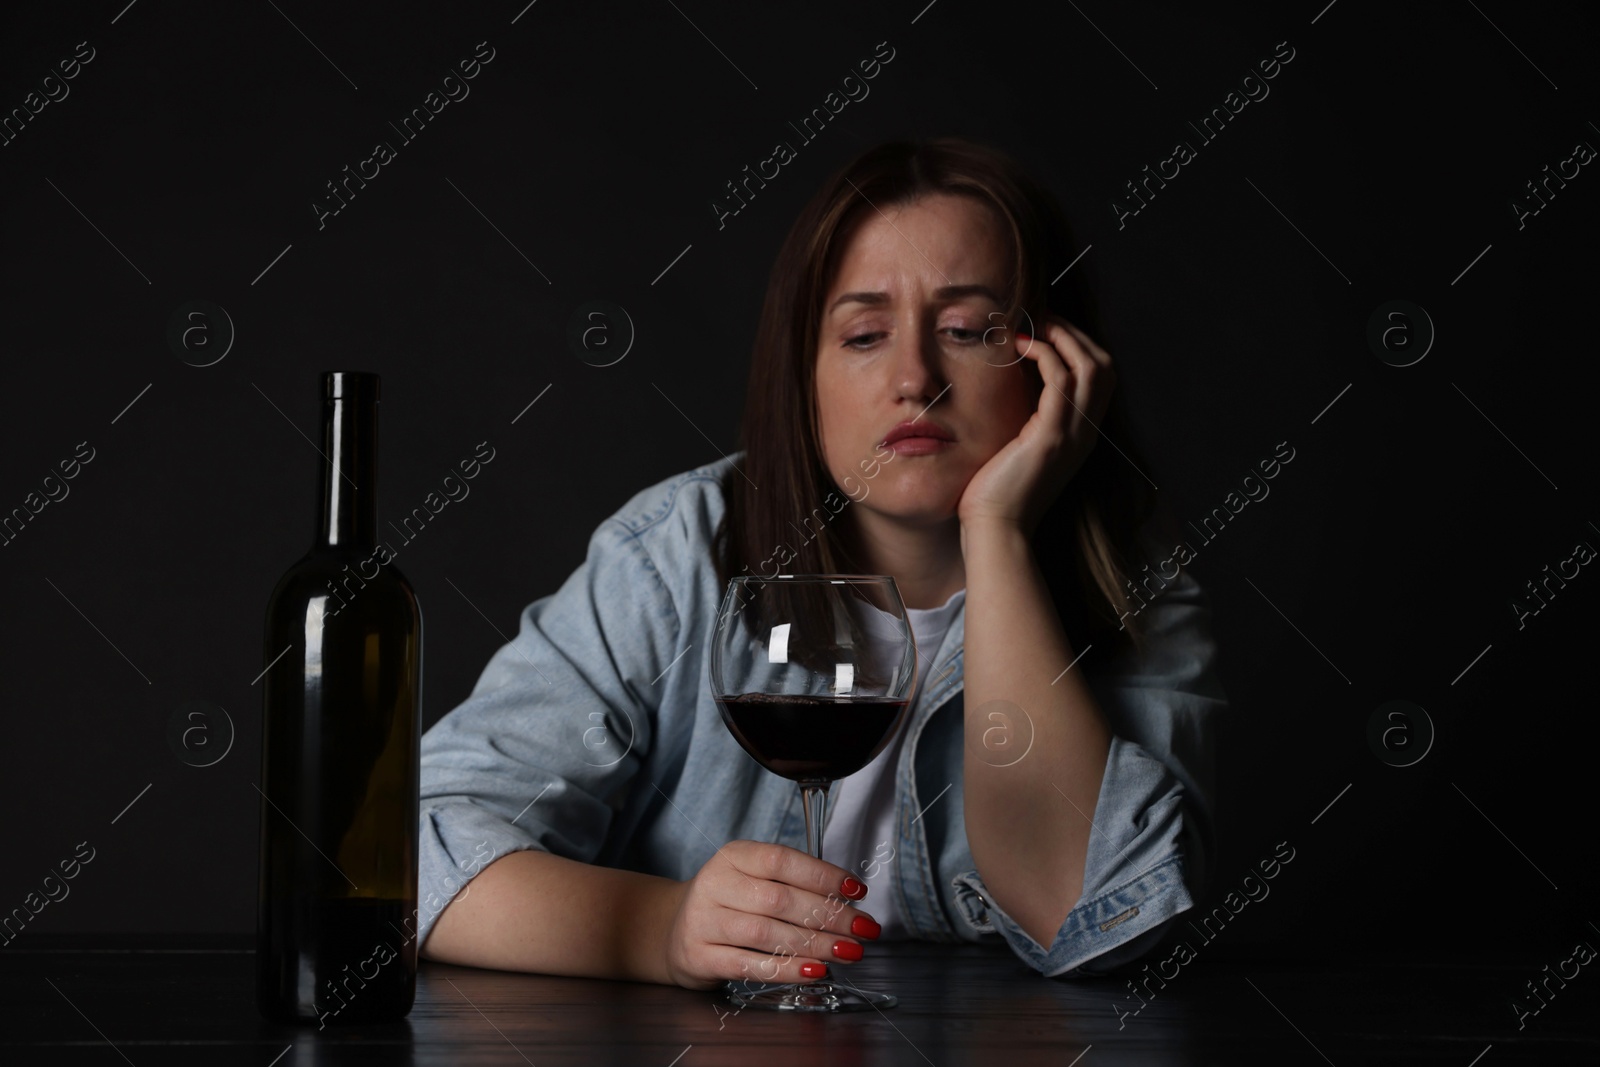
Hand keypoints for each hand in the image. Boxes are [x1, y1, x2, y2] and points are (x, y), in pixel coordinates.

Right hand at [661, 840, 879, 990]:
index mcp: (734, 856)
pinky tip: (814, 971)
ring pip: (767, 933)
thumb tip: (849, 900)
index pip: (782, 860)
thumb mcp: (752, 878)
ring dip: (815, 945)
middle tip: (864, 929)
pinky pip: (750, 965)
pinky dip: (787, 969)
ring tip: (848, 952)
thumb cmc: (728, 902)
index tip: (857, 891)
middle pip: (780, 899)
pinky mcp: (700, 956)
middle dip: (830, 916)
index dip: (823, 875)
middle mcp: (715, 883)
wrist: (673, 930)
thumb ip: (793, 883)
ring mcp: (704, 921)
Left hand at [956, 313, 1115, 536]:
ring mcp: (1072, 435)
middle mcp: (1084, 433)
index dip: (1077, 346)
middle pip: (1104, 365)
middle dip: (1075, 333)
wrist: (996, 530)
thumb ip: (1026, 419)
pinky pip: (1059, 379)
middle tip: (1041, 318)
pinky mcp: (1050, 436)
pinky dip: (1044, 353)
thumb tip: (1010, 384)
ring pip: (1090, 366)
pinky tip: (1018, 346)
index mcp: (1079, 436)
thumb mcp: (1019, 448)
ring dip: (1063, 336)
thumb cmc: (996, 493)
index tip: (1045, 330)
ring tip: (1032, 324)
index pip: (1099, 377)